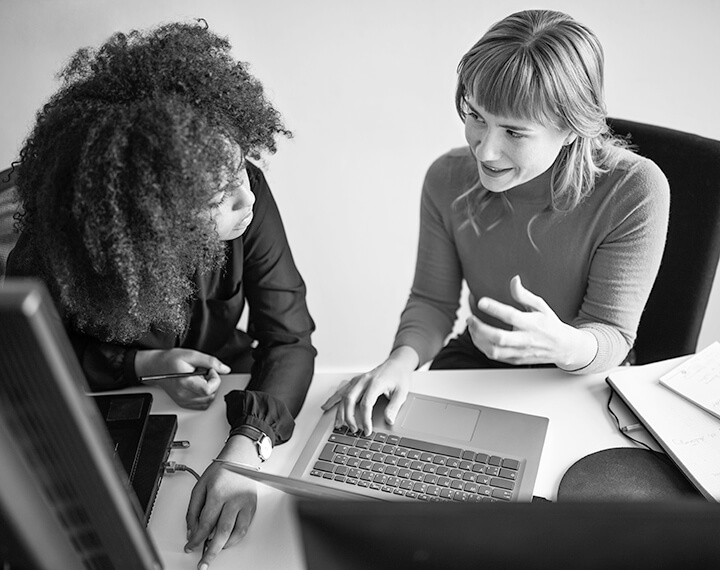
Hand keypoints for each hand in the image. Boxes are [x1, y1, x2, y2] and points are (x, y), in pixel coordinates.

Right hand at [135, 348, 230, 409]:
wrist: (156, 367)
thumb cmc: (170, 360)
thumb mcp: (192, 355)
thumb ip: (210, 362)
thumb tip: (225, 369)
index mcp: (185, 383)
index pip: (208, 389)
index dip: (215, 379)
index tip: (210, 370)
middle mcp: (184, 395)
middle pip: (210, 395)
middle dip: (212, 383)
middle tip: (204, 372)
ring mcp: (183, 401)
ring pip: (208, 401)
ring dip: (209, 389)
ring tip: (200, 378)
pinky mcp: (183, 403)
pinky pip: (202, 404)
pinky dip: (204, 395)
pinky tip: (198, 385)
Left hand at [185, 436, 259, 569]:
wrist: (239, 458)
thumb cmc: (220, 471)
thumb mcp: (199, 487)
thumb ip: (193, 510)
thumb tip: (191, 531)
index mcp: (218, 494)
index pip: (206, 524)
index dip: (196, 539)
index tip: (190, 547)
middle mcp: (234, 500)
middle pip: (222, 532)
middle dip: (211, 551)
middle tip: (204, 563)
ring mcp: (245, 504)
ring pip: (236, 533)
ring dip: (224, 546)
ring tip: (214, 550)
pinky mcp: (252, 507)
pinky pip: (244, 528)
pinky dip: (235, 538)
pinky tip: (226, 541)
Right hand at [321, 346, 417, 435]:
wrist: (397, 363)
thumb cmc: (399, 376)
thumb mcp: (402, 392)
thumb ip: (394, 407)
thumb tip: (389, 421)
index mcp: (375, 383)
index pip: (366, 404)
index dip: (365, 419)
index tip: (367, 430)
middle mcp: (364, 380)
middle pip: (350, 400)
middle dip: (349, 417)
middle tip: (353, 429)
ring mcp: (358, 380)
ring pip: (343, 396)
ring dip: (339, 411)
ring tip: (338, 425)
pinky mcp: (356, 381)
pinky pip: (341, 391)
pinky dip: (333, 399)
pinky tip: (326, 406)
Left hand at [467, 275, 595, 369]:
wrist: (563, 347)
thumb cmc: (550, 324)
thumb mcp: (541, 306)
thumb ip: (524, 295)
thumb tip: (514, 280)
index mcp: (532, 323)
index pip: (511, 316)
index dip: (495, 308)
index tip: (481, 302)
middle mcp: (526, 339)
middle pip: (499, 338)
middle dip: (481, 329)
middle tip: (471, 318)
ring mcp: (520, 352)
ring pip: (494, 351)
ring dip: (478, 339)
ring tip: (472, 327)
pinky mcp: (516, 360)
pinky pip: (495, 356)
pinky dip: (482, 347)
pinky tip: (478, 337)